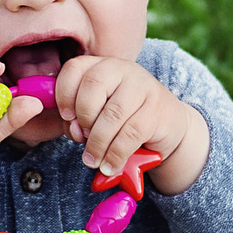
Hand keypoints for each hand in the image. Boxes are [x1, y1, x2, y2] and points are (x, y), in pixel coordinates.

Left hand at [52, 56, 210, 193]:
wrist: (168, 124)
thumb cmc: (124, 119)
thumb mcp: (98, 114)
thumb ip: (78, 120)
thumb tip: (75, 131)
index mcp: (102, 66)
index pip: (75, 68)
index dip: (64, 94)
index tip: (66, 117)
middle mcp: (123, 69)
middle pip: (93, 86)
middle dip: (83, 118)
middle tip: (82, 139)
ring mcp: (143, 86)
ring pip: (112, 114)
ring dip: (98, 143)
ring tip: (93, 161)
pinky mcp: (157, 109)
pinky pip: (130, 134)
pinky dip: (115, 154)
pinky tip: (110, 166)